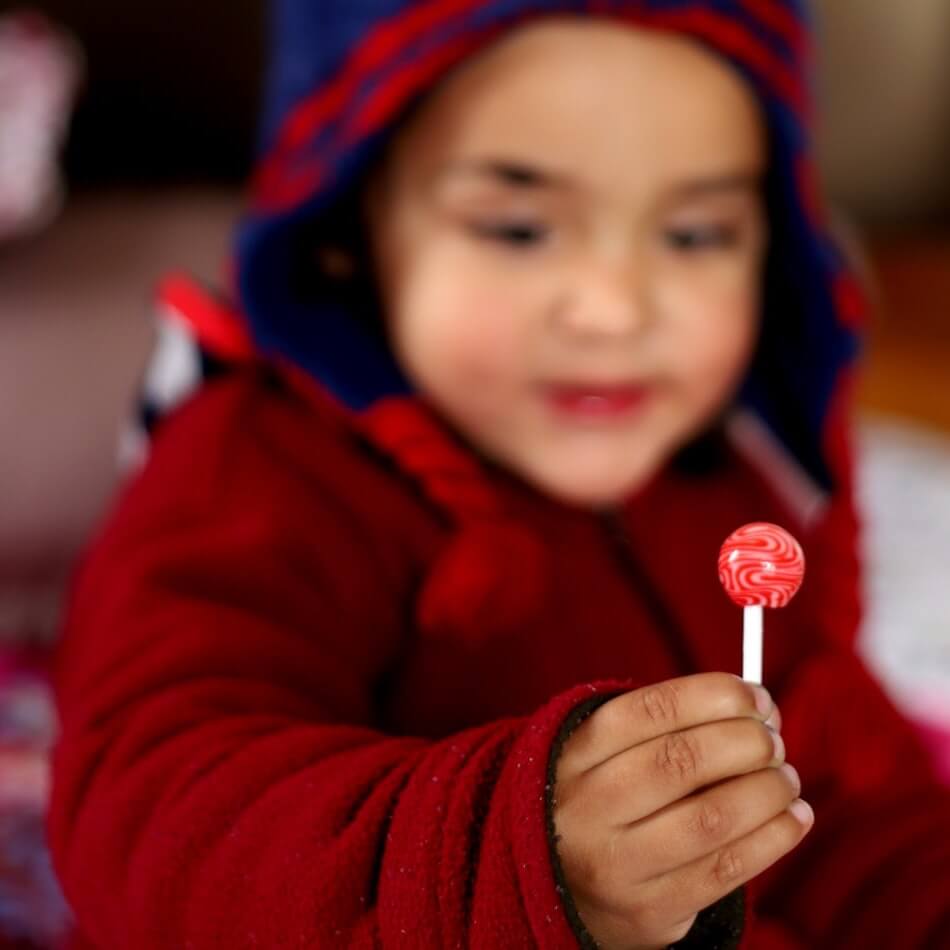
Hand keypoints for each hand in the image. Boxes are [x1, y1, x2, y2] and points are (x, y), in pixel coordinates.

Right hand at [553, 673, 811, 949]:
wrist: (561, 887)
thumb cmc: (608, 800)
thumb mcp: (609, 753)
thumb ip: (672, 725)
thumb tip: (759, 709)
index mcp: (577, 752)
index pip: (651, 709)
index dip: (714, 697)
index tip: (757, 698)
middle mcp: (588, 805)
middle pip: (681, 760)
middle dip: (747, 744)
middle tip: (774, 743)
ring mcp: (615, 863)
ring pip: (710, 818)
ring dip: (766, 792)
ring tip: (786, 780)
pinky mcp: (648, 910)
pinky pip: (725, 871)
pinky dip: (774, 838)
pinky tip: (793, 818)